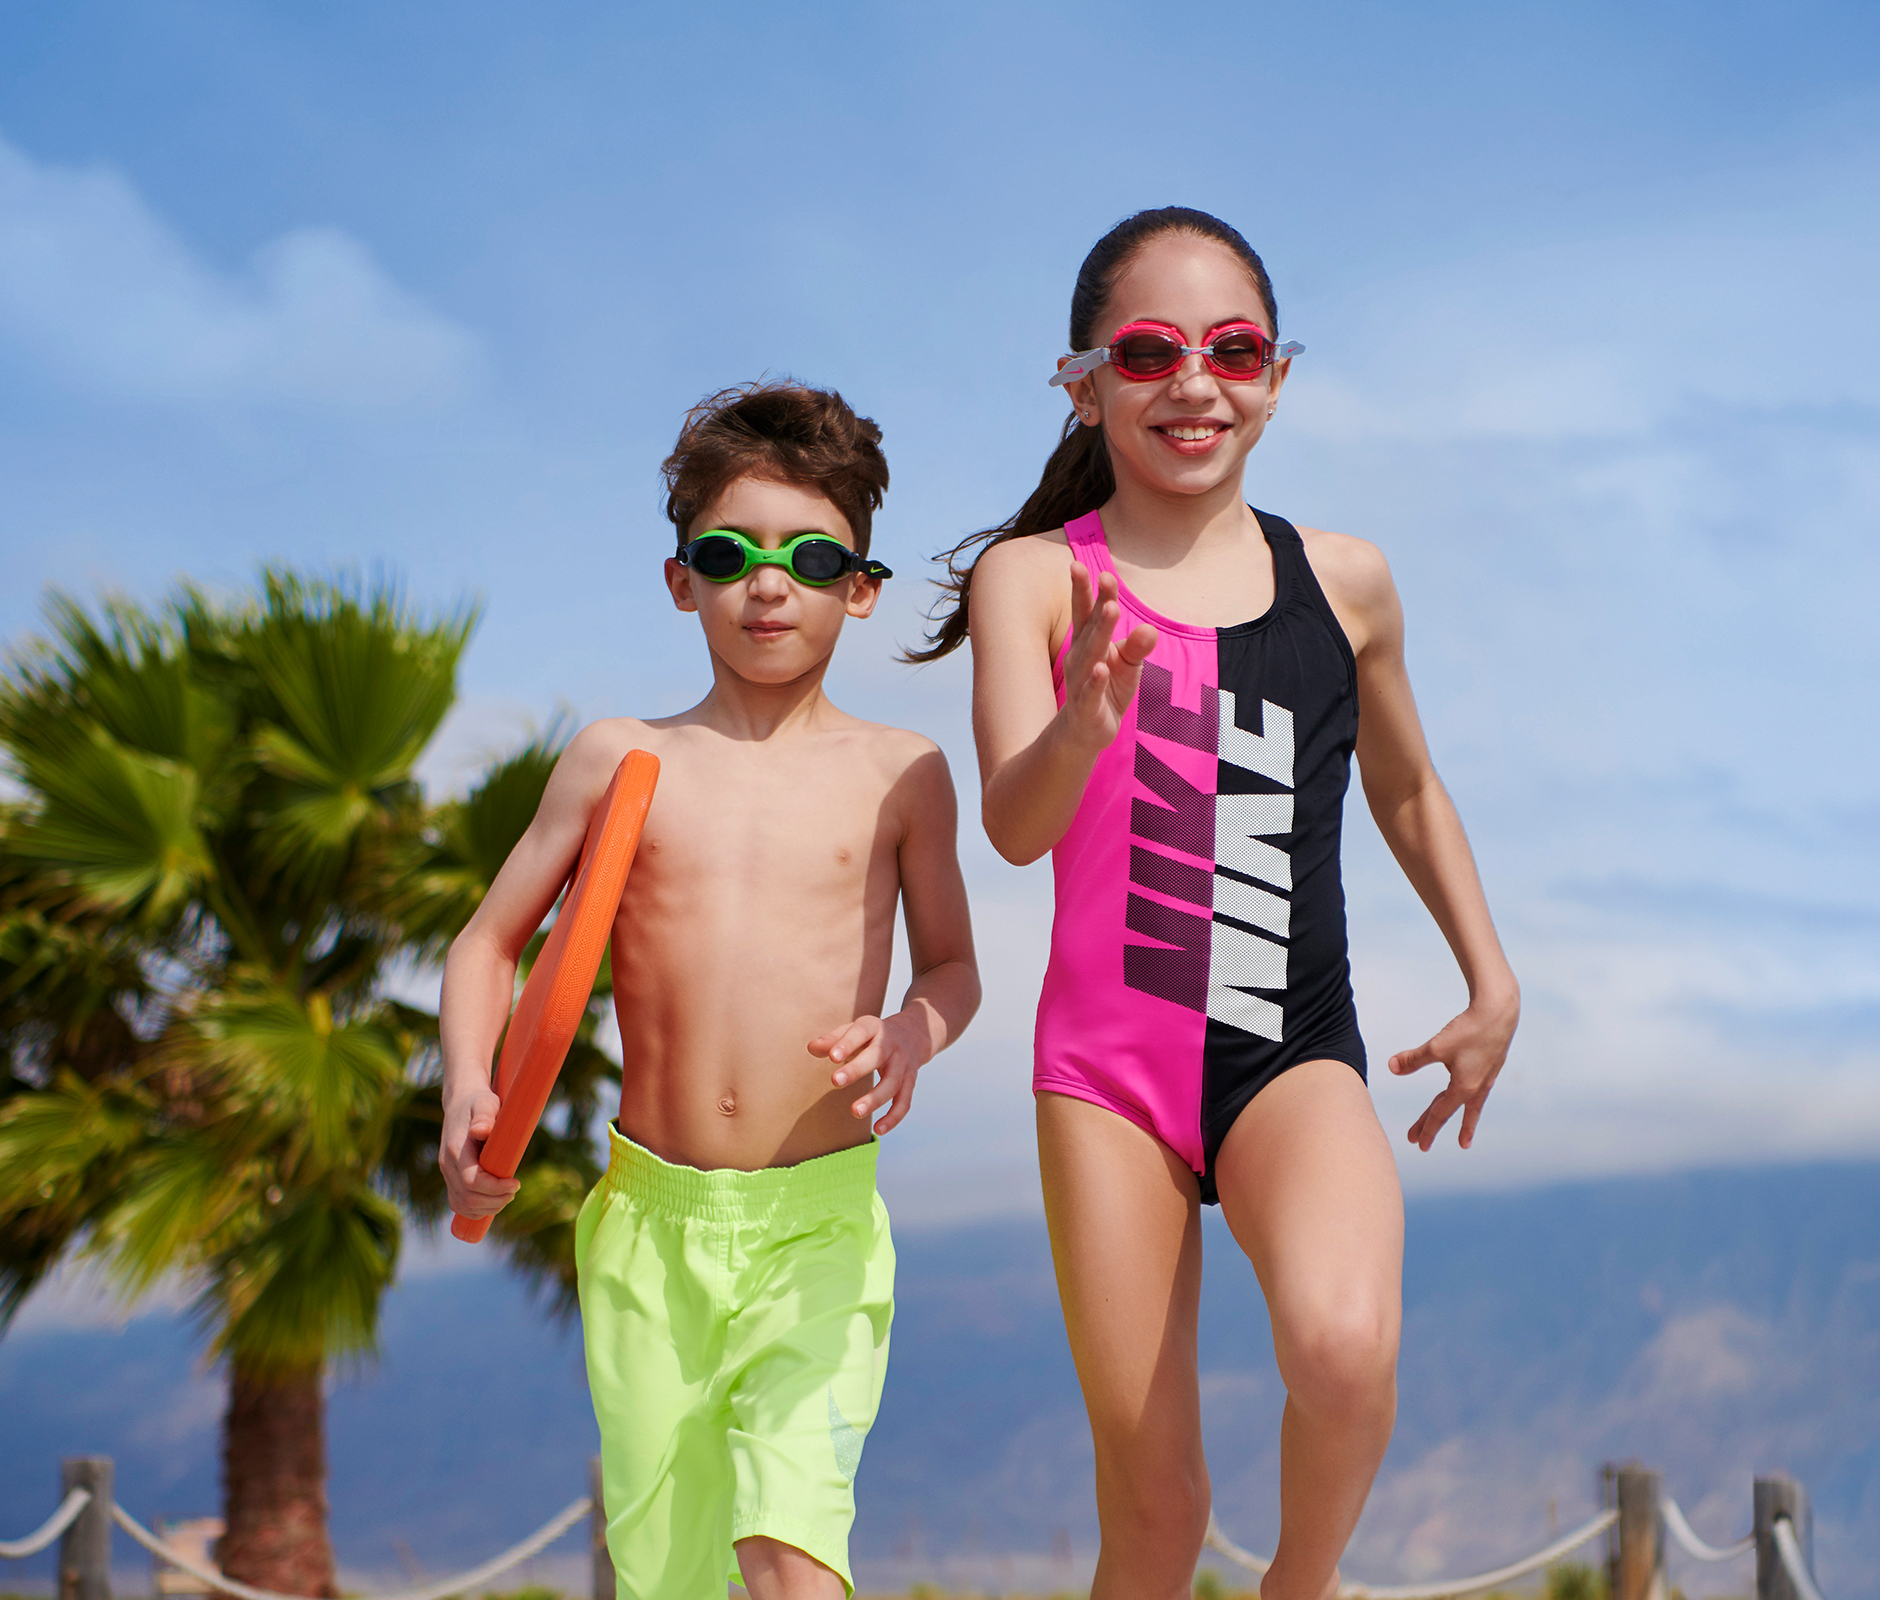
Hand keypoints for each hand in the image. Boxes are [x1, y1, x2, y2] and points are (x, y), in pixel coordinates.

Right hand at [438, 1080, 522, 1218]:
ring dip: (488, 1207)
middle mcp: (447, 1165)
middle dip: (495, 1200)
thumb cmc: (478, 1102)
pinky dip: (477, 1210)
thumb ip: (484, 1116)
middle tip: (515, 1189)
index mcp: (456, 1150)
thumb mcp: (485, 1103)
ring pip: (462, 1205)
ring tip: (507, 1194)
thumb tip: (481, 1131)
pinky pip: (459, 1204)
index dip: (495, 1188)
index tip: (515, 1183)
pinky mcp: (451, 1178)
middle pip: (468, 1198)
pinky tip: (494, 1201)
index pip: (471, 1182)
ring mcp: (447, 1173)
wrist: (461, 1102)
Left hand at [806, 1012, 930, 1134]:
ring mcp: (903, 1064)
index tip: (832, 1057)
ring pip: (892, 1083)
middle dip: (857, 1069)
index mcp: (874, 1027)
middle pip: (877, 1056)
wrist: (913, 1034)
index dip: (847, 1044)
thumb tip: (811, 1048)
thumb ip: (832, 1040)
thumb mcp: (854, 1030)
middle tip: (835, 1081)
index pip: (861, 1032)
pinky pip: (904, 1101)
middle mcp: (892, 1044)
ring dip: (875, 1099)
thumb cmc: (873, 1036)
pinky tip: (878, 1130)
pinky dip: (894, 1117)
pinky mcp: (910, 1082)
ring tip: (855, 1112)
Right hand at [1060, 562, 1157, 753]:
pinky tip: (1101, 668)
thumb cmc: (1106, 691)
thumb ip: (1137, 646)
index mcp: (1089, 643)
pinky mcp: (1086, 708)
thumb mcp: (1127, 666)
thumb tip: (1150, 629)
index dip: (1095, 591)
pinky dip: (1096, 681)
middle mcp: (1081, 657)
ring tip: (1110, 608)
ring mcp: (1081, 682)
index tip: (1103, 570)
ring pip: (1091, 653)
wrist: (1084, 733)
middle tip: (1103, 575)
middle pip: (1088, 624)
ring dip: (1100, 631)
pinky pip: (1090, 692)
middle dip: (1093, 599)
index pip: (1090, 612)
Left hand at [1388, 994, 1518, 1150]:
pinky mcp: (1491, 1067)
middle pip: (1450, 1111)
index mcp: (1463, 1088)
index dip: (1427, 1129)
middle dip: (1434, 1127)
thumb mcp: (1436, 1046)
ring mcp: (1486, 1079)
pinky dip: (1469, 1102)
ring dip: (1464, 1123)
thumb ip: (1413, 1060)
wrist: (1499, 1012)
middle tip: (1420, 1145)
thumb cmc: (1468, 1030)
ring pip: (1468, 1105)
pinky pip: (1476, 1093)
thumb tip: (1391, 1067)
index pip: (1439, 1113)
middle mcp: (1477, 1088)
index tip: (1418, 1144)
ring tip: (1464, 1140)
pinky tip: (1467, 1098)